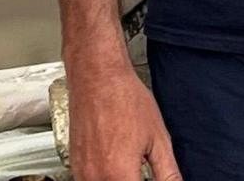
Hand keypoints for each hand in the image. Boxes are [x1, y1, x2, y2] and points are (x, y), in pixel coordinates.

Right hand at [66, 62, 180, 180]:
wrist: (97, 74)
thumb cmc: (123, 98)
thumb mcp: (159, 139)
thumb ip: (169, 174)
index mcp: (119, 175)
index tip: (155, 180)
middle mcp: (96, 177)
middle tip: (144, 172)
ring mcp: (81, 171)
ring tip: (132, 171)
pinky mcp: (74, 163)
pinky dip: (104, 179)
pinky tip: (115, 171)